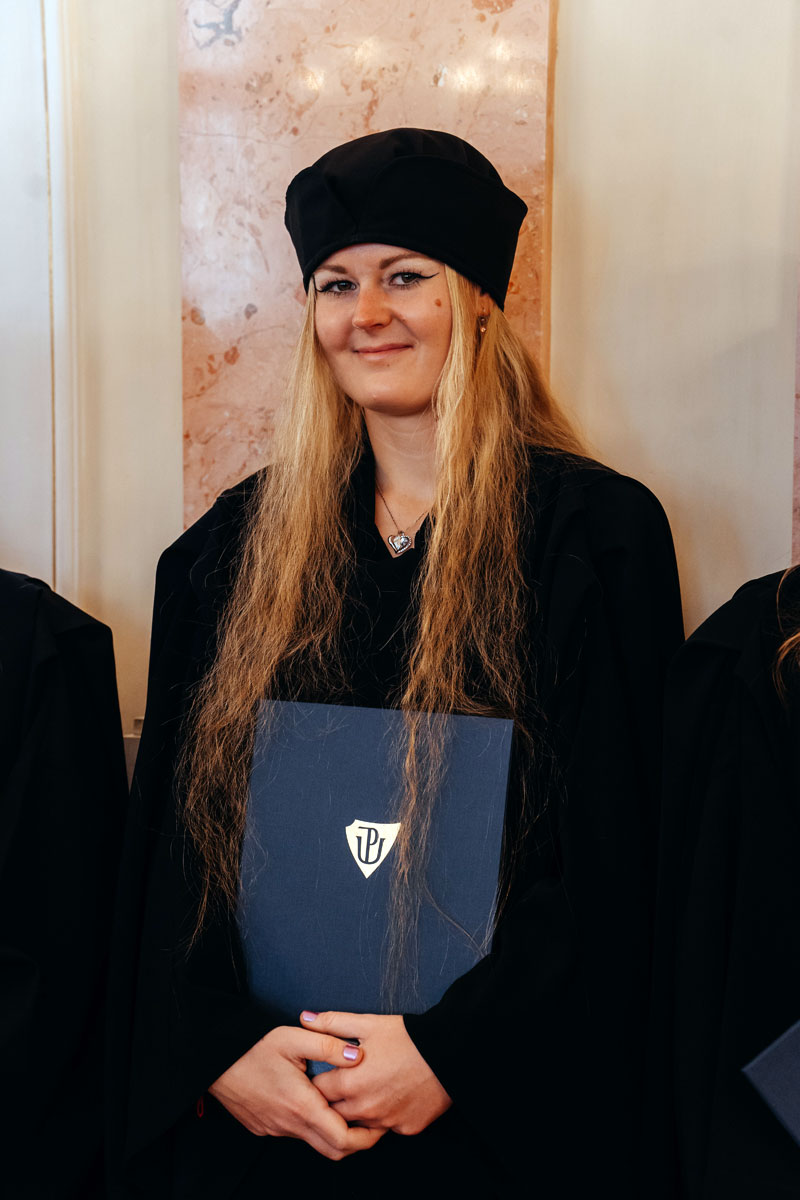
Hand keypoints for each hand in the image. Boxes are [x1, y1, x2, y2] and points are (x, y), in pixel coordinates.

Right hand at [208, 1026, 385, 1159]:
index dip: (367, 1137)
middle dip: (357, 1141)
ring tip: (346, 1108)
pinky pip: (295, 1134)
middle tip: (372, 1123)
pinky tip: (316, 1103)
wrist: (214, 1061)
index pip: (343, 1139)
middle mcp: (289, 1125)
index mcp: (301, 1105)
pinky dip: (313, 1127)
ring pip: (314, 1142)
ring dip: (333, 1132)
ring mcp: (275, 1129)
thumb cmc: (252, 1047)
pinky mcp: (265, 1128)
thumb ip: (329, 1045)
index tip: (379, 1124)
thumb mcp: (293, 1037)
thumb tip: (358, 1054)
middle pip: (333, 1150)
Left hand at [302, 1010, 451, 1134]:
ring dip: (359, 1110)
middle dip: (335, 1098)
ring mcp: (387, 1122)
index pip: (318, 1090)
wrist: (449, 1051)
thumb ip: (332, 1023)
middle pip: (335, 1112)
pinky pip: (387, 1127)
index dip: (320, 1079)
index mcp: (350, 1083)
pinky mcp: (407, 1129)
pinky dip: (385, 1115)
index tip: (328, 1071)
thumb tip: (305, 1017)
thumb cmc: (407, 1036)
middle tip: (347, 1080)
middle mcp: (365, 1108)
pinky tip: (391, 1096)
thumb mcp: (368, 1023)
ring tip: (369, 1087)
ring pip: (360, 1123)